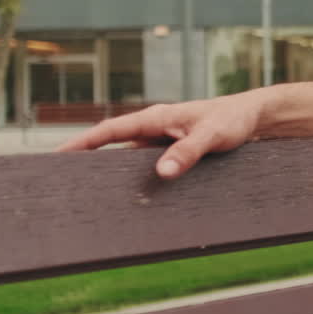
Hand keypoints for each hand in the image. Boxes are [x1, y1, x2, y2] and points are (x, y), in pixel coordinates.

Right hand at [57, 94, 264, 178]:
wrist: (255, 117)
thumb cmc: (232, 120)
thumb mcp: (212, 136)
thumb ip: (188, 152)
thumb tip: (162, 173)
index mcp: (156, 118)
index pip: (110, 130)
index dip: (82, 143)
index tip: (57, 155)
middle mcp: (154, 128)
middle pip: (112, 145)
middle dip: (88, 160)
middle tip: (64, 181)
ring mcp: (163, 140)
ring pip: (130, 158)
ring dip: (113, 172)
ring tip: (90, 194)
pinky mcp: (174, 151)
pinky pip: (149, 165)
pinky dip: (138, 177)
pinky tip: (132, 196)